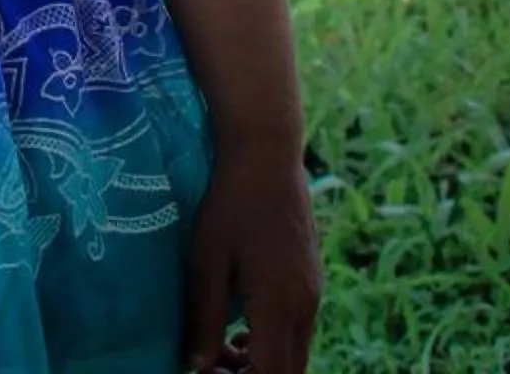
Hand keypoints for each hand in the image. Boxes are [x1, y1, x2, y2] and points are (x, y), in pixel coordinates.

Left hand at [180, 146, 321, 372]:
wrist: (267, 156)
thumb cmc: (229, 204)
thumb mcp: (205, 260)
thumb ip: (205, 317)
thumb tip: (197, 365)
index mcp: (280, 305)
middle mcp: (306, 306)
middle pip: (290, 371)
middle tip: (211, 369)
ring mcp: (312, 293)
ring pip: (295, 352)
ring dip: (262, 363)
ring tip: (220, 353)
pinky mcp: (310, 281)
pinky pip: (297, 330)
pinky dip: (271, 343)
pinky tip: (239, 333)